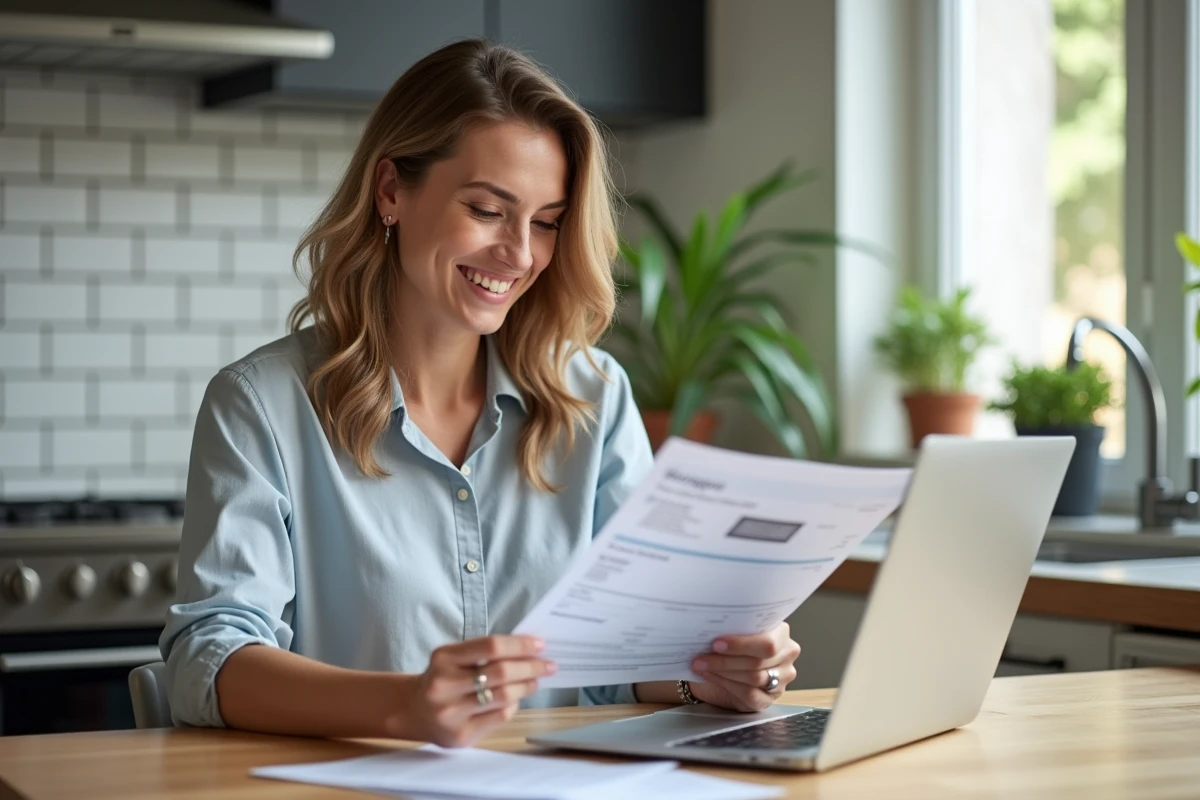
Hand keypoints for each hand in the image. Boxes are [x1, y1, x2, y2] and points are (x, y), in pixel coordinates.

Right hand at [387, 635, 555, 746]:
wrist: (415, 711)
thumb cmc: (445, 678)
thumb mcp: (455, 658)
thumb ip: (486, 652)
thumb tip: (530, 647)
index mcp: (443, 658)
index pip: (491, 646)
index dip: (520, 644)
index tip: (540, 644)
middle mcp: (443, 685)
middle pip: (500, 672)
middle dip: (530, 667)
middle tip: (548, 665)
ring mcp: (450, 713)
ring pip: (503, 697)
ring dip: (526, 686)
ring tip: (535, 680)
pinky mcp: (460, 735)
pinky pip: (500, 717)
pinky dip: (513, 705)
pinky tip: (516, 698)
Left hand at [686, 622, 799, 711]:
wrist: (725, 670)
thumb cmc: (732, 648)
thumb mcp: (734, 633)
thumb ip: (732, 630)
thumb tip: (712, 631)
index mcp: (781, 633)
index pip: (768, 642)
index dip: (741, 645)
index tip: (717, 644)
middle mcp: (787, 655)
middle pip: (758, 661)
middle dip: (726, 660)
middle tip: (701, 658)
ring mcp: (782, 679)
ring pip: (753, 678)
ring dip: (722, 672)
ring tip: (702, 665)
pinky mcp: (769, 698)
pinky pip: (749, 693)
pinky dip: (725, 684)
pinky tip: (710, 676)